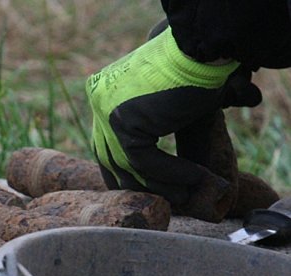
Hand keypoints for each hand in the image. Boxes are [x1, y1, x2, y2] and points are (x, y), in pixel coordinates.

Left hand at [86, 27, 239, 208]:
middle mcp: (99, 103)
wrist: (201, 49)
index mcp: (103, 96)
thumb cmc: (193, 76)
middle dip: (134, 184)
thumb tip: (160, 182)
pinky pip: (144, 161)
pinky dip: (171, 174)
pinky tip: (194, 179)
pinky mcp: (124, 121)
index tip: (138, 190)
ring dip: (159, 186)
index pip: (104, 145)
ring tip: (184, 197)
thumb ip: (151, 140)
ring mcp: (107, 112)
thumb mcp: (163, 113)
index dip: (120, 172)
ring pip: (128, 165)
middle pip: (108, 158)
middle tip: (161, 200)